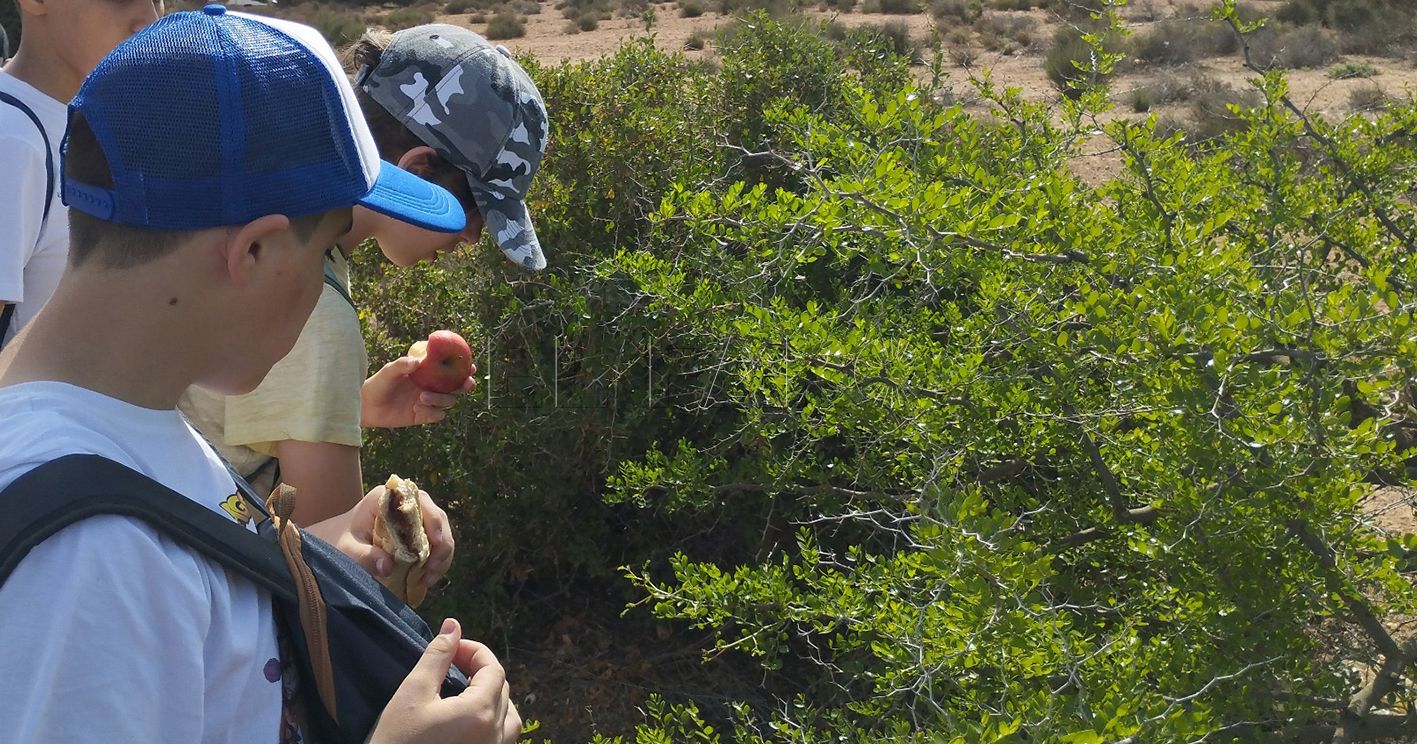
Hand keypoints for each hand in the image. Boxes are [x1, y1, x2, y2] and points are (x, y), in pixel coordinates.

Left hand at [311, 483, 455, 588]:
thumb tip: (388, 566)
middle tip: (432, 569)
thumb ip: (364, 556)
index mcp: (386, 497)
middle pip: (436, 517)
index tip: (434, 542)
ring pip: (440, 532)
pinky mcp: (419, 533)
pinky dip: (436, 561)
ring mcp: (415, 517)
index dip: (432, 520)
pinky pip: (436, 545)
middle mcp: (405, 502)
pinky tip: (426, 578)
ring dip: (441, 556)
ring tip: (429, 579)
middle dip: (441, 544)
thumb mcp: (347, 550)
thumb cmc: (340, 542)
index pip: (418, 501)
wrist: (336, 543)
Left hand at [361, 356, 475, 428]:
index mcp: (427, 373)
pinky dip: (431, 412)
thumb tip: (416, 362)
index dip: (463, 367)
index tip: (470, 365)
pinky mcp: (424, 416)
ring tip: (421, 398)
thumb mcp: (388, 372)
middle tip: (466, 383)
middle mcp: (432, 387)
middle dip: (465, 385)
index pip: (450, 369)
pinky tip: (416, 409)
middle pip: (456, 386)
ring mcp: (429, 402)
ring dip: (441, 399)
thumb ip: (400, 365)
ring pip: (448, 401)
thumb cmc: (378, 384)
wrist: (367, 407)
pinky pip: (438, 416)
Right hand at [369, 618, 520, 743]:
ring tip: (464, 690)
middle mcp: (496, 736)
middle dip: (480, 670)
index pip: (493, 669)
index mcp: (481, 714)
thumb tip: (453, 626)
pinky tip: (467, 719)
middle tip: (451, 663)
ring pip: (509, 717)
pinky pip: (501, 738)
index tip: (450, 647)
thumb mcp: (412, 694)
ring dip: (492, 697)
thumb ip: (437, 657)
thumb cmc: (395, 741)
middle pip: (502, 690)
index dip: (474, 651)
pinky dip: (492, 721)